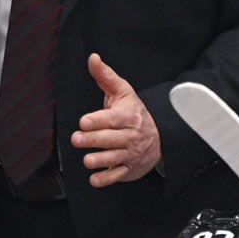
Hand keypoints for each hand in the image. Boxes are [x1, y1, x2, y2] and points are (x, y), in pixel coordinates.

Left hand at [72, 53, 159, 185]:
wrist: (161, 136)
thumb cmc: (135, 112)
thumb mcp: (123, 92)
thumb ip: (105, 76)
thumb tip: (92, 58)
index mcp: (128, 116)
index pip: (112, 118)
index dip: (98, 120)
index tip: (84, 121)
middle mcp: (130, 136)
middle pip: (111, 138)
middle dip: (94, 139)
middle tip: (77, 139)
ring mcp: (130, 153)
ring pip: (115, 158)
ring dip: (100, 160)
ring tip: (87, 160)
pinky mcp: (129, 169)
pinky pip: (118, 175)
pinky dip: (106, 179)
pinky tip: (94, 179)